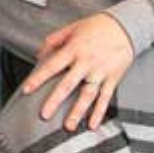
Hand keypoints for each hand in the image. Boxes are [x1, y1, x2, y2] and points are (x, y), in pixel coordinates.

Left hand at [22, 13, 134, 130]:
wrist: (127, 25)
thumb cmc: (97, 26)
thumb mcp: (72, 28)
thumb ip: (53, 41)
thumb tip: (38, 55)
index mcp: (73, 49)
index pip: (52, 66)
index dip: (38, 78)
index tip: (26, 90)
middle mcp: (86, 62)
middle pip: (68, 84)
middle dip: (55, 100)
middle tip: (44, 115)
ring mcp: (100, 72)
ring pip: (87, 95)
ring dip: (77, 112)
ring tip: (68, 127)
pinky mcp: (113, 78)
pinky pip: (105, 98)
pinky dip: (99, 112)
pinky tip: (92, 125)